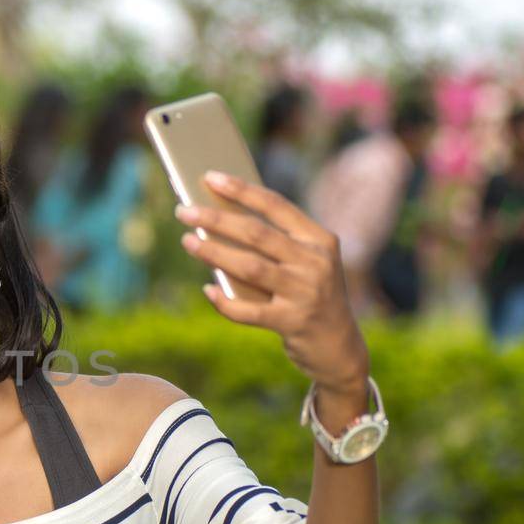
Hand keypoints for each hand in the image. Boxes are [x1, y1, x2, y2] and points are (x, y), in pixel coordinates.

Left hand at [176, 171, 369, 395]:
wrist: (339, 347)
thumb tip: (219, 221)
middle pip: (256, 233)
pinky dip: (224, 301)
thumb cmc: (311, 295)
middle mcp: (315, 262)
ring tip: (187, 242)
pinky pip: (247, 311)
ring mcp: (305, 293)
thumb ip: (275, 244)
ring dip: (213, 253)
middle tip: (184, 211)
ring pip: (249, 267)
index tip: (210, 177)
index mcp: (320, 239)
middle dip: (216, 219)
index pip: (276, 205)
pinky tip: (208, 290)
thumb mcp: (306, 264)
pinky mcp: (292, 322)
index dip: (241, 190)